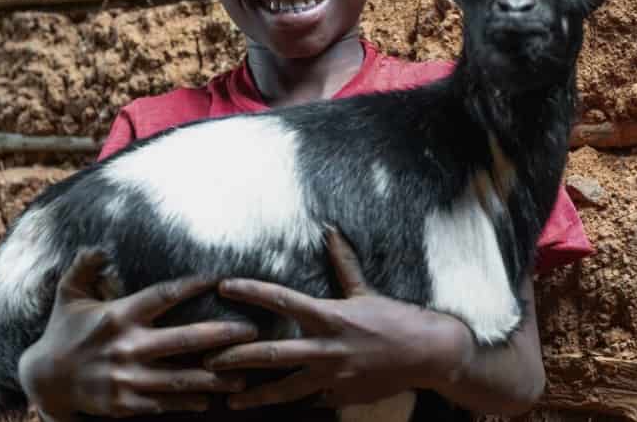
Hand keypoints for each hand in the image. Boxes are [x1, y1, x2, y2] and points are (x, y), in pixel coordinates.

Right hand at [18, 248, 255, 419]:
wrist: (43, 381)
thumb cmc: (63, 331)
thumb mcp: (68, 294)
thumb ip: (85, 266)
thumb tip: (100, 244)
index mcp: (118, 316)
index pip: (164, 295)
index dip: (193, 285)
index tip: (221, 279)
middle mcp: (126, 346)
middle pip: (184, 340)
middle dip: (221, 335)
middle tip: (251, 331)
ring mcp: (126, 378)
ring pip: (180, 379)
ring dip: (215, 377)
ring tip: (243, 375)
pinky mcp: (124, 404)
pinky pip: (164, 403)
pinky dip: (189, 402)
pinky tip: (212, 398)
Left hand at [205, 229, 475, 408]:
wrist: (427, 354)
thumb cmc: (396, 318)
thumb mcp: (366, 290)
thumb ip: (343, 263)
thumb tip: (330, 232)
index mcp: (329, 316)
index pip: (282, 299)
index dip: (252, 291)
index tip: (225, 286)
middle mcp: (326, 348)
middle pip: (272, 354)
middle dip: (236, 356)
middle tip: (209, 358)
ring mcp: (332, 377)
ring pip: (285, 389)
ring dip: (255, 395)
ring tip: (229, 399)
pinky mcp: (341, 396)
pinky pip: (312, 399)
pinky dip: (296, 399)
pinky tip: (275, 405)